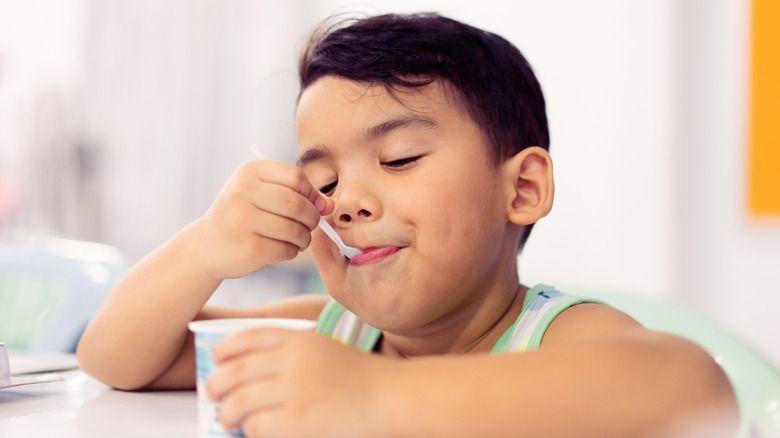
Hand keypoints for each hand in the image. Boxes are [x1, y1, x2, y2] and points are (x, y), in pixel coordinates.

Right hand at [187, 159, 332, 279]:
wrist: (207, 245)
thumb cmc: (243, 216)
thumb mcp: (263, 195)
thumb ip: (297, 194)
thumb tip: (329, 205)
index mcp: (249, 172)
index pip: (296, 177)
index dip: (311, 193)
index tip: (312, 205)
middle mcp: (242, 192)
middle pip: (298, 204)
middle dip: (312, 218)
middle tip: (310, 226)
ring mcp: (243, 220)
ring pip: (295, 229)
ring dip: (304, 238)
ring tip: (299, 239)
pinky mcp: (248, 247)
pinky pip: (286, 249)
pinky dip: (292, 251)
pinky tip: (284, 249)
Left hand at [206, 327, 391, 437]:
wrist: (391, 396)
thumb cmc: (361, 376)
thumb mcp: (324, 349)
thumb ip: (292, 352)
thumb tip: (252, 371)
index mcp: (298, 338)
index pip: (247, 338)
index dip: (226, 349)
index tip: (218, 360)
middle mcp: (291, 360)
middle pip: (235, 370)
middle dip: (217, 384)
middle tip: (212, 394)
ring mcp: (293, 390)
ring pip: (238, 401)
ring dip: (227, 413)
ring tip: (228, 419)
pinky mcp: (297, 420)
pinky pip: (256, 426)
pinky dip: (250, 430)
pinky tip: (254, 431)